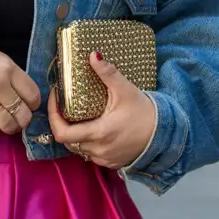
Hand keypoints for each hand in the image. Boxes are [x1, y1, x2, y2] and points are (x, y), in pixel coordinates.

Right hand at [0, 41, 40, 135]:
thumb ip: (11, 74)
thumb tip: (23, 94)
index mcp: (8, 69)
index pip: (33, 94)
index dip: (34, 104)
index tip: (30, 106)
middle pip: (23, 113)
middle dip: (24, 119)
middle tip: (20, 119)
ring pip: (7, 124)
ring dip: (9, 127)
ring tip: (7, 125)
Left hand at [48, 51, 155, 169]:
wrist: (165, 134)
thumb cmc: (145, 113)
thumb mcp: (125, 90)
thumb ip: (108, 73)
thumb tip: (93, 55)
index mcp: (99, 132)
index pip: (62, 133)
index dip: (53, 116)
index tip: (56, 98)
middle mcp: (98, 149)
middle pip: (67, 140)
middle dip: (62, 122)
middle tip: (65, 104)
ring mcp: (104, 158)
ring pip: (78, 148)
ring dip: (74, 134)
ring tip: (78, 115)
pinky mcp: (110, 162)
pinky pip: (90, 154)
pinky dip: (87, 143)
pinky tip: (93, 129)